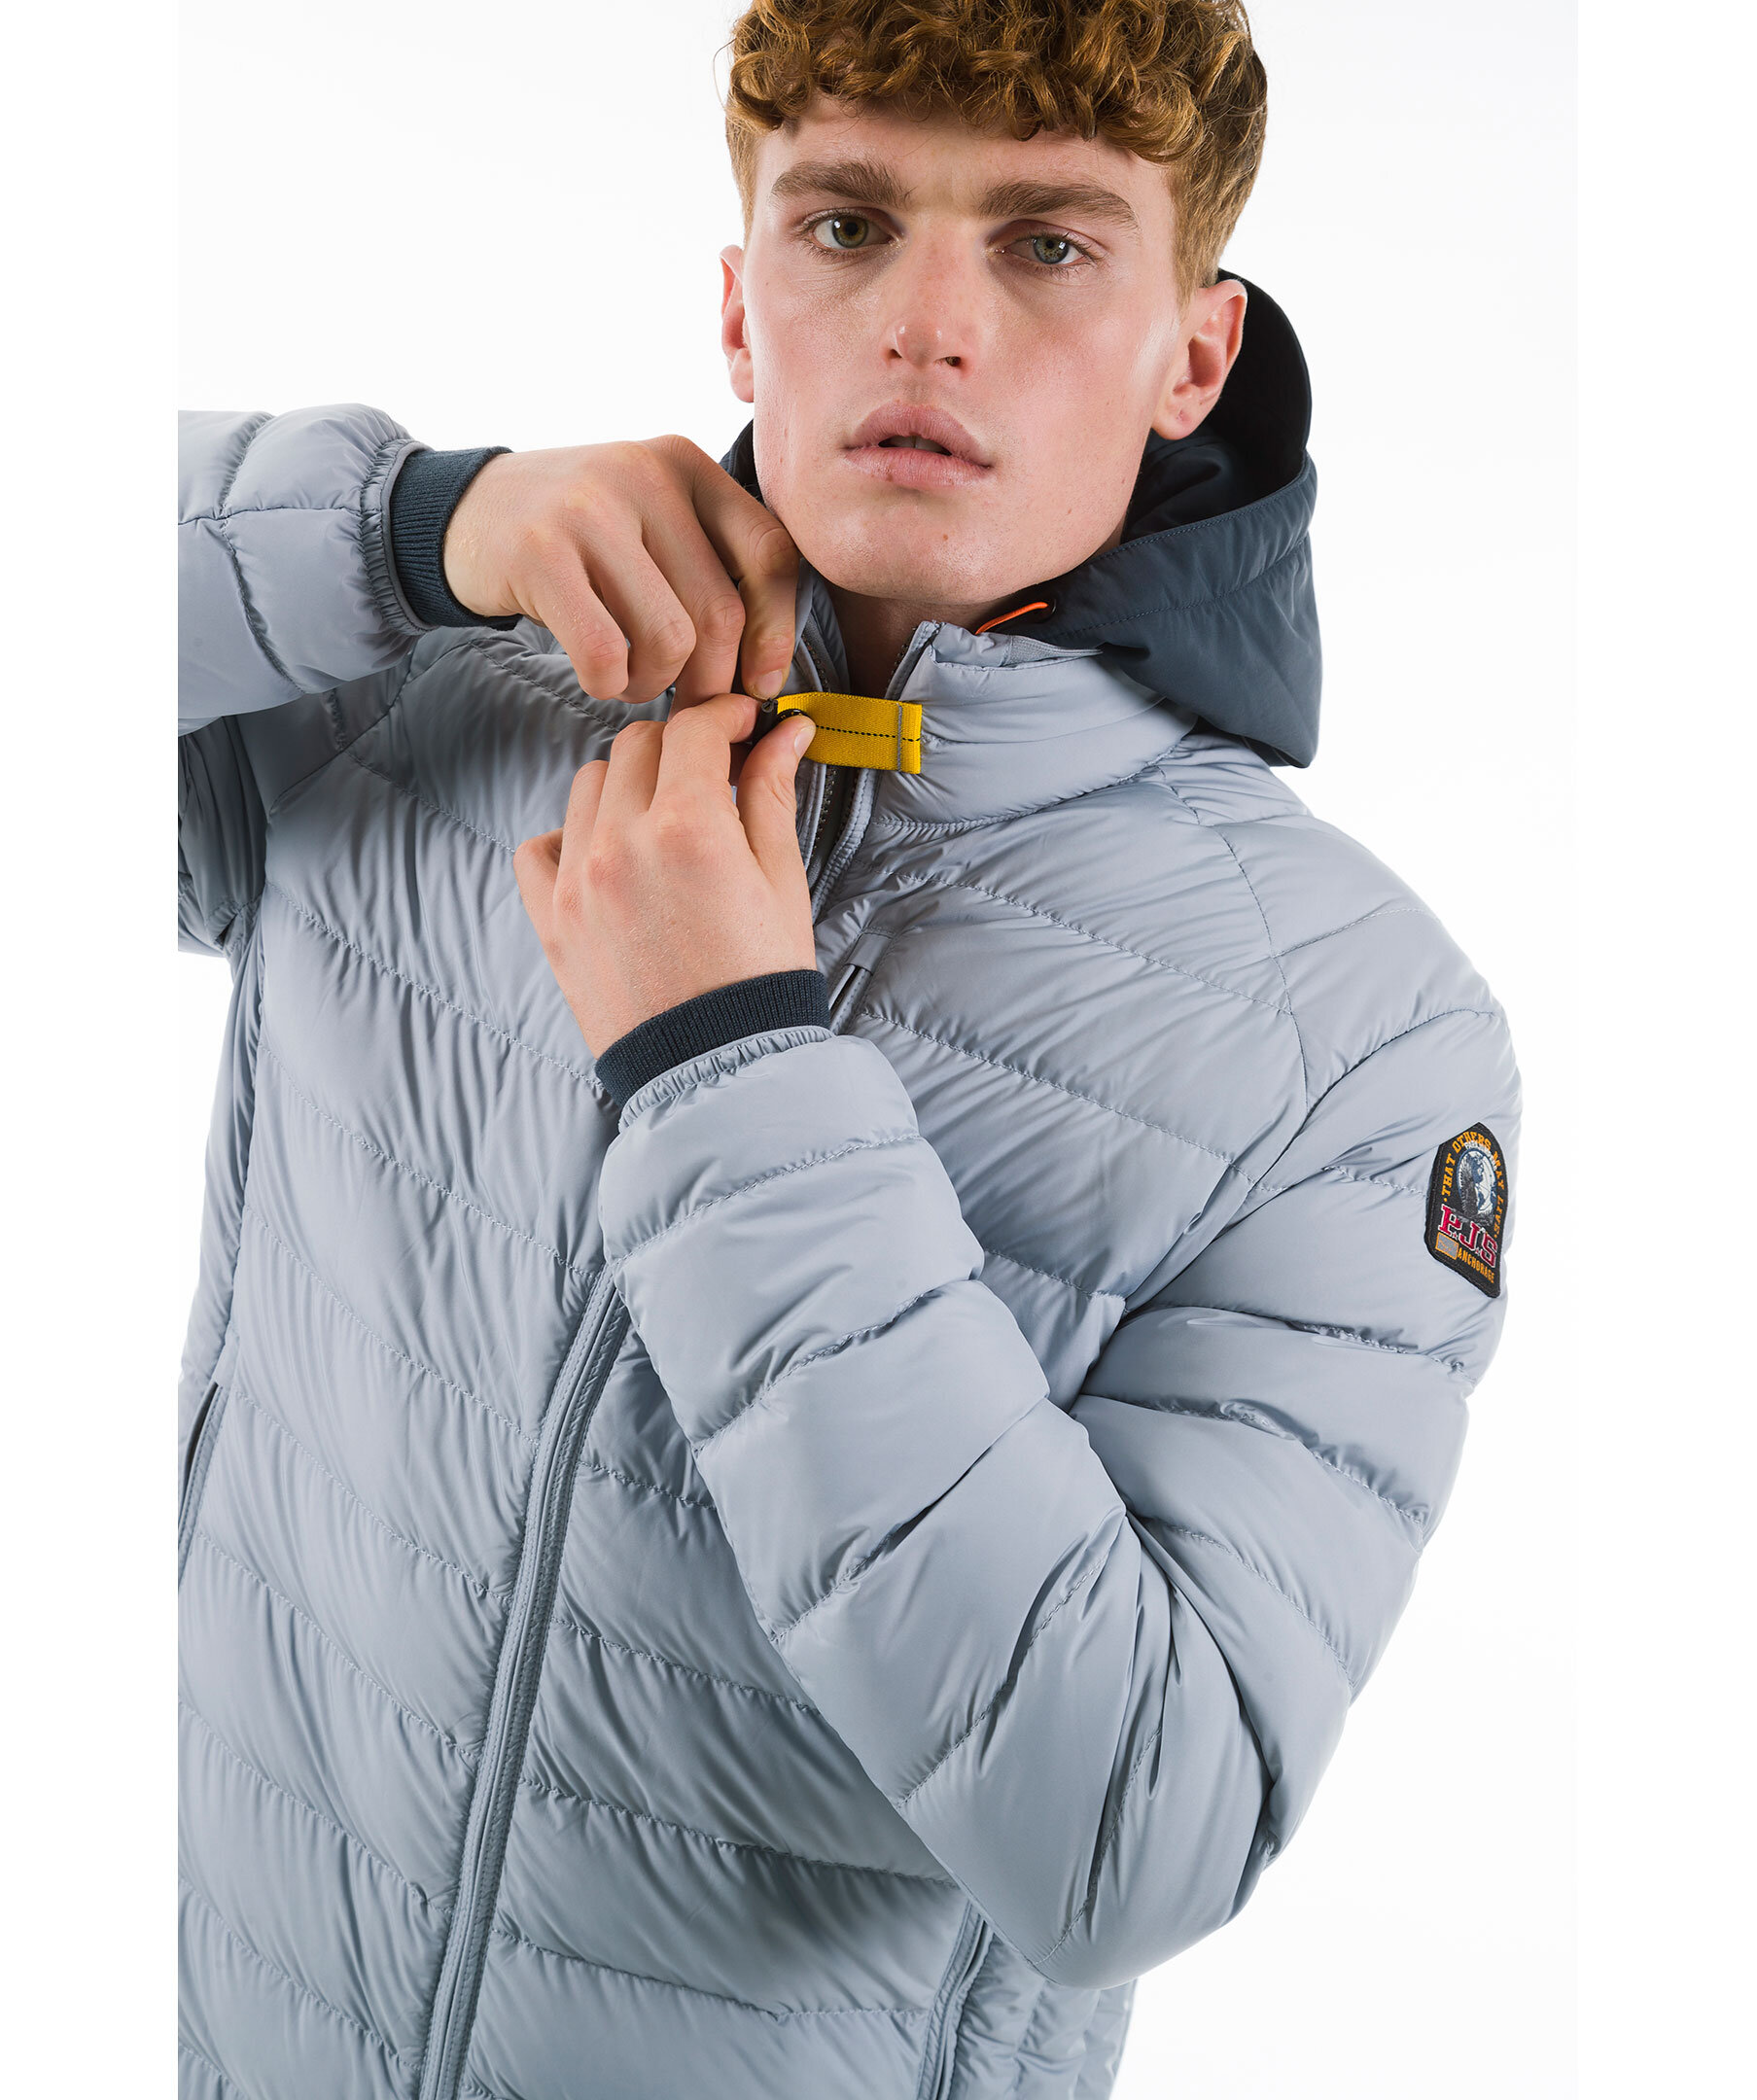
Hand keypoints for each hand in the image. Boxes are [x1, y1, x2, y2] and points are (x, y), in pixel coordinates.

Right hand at [443, 437, 797, 705]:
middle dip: (709, 681)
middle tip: (684, 701)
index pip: (769, 554)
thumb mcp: (651, 519)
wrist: (464, 512)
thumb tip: (767, 670)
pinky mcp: (540, 552)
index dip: (776, 631)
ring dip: (654, 685)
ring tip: (632, 679)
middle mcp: (645, 474)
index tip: (760, 683)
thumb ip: (711, 563)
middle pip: (719, 613)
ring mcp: (590, 509)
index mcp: (687, 465)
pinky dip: (609, 684)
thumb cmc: (579, 537)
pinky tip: (598, 677)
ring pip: (669, 639)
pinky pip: (606, 652)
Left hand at [513, 694, 817, 1055]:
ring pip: (588, 785)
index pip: (694, 730)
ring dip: (628, 784)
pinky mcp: (553, 921)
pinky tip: (609, 856)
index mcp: (689, 828)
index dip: (726, 715)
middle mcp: (622, 844)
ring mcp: (578, 882)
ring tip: (664, 817)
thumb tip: (788, 732)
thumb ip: (772, 795)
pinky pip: (540, 847)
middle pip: (638, 747)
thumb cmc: (762, 980)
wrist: (719, 1069)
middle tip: (713, 771)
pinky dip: (571, 837)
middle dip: (681, 745)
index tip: (745, 723)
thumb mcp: (781, 881)